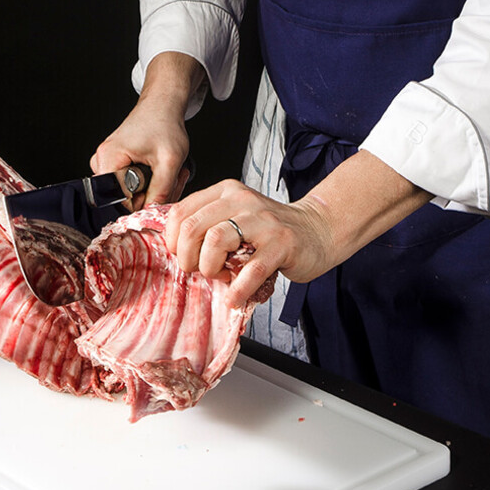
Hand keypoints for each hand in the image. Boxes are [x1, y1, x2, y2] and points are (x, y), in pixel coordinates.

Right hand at [90, 104, 190, 207]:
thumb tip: (153, 212)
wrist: (162, 106)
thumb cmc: (164, 124)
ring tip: (166, 170)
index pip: (120, 200)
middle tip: (170, 178)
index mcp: (108, 159)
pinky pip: (129, 184)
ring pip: (129, 192)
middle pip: (124, 198)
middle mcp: (102, 161)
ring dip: (152, 188)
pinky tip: (160, 169)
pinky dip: (149, 181)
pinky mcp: (115, 162)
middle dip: (151, 194)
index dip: (144, 201)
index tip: (161, 190)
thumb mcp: (169, 160)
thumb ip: (162, 190)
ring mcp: (107, 161)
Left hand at [163, 179, 341, 306]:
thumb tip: (174, 247)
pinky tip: (235, 297)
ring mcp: (262, 222)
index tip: (182, 256)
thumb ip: (208, 223)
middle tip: (199, 270)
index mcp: (225, 192)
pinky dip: (238, 289)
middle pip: (192, 227)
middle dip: (187, 257)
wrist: (317, 230)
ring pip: (215, 241)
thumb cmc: (269, 230)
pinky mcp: (281, 244)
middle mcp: (241, 201)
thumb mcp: (235, 215)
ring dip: (210, 268)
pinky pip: (250, 269)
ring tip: (221, 276)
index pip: (181, 212)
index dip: (173, 241)